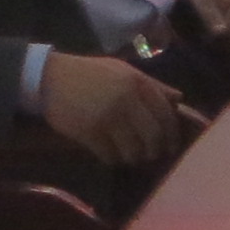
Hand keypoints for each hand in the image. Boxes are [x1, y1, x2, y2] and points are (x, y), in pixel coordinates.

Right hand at [37, 50, 186, 164]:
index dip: (171, 133)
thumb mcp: (125, 71)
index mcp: (138, 83)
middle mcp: (127, 100)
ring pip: (133, 150)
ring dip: (134, 157)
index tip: (171, 144)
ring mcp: (108, 117)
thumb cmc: (91, 73)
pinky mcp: (90, 133)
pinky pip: (110, 156)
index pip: (165, 114)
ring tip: (132, 156)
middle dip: (156, 150)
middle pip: (153, 136)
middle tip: (153, 156)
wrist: (51, 78)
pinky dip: (114, 159)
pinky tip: (111, 155)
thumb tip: (179, 99)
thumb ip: (153, 85)